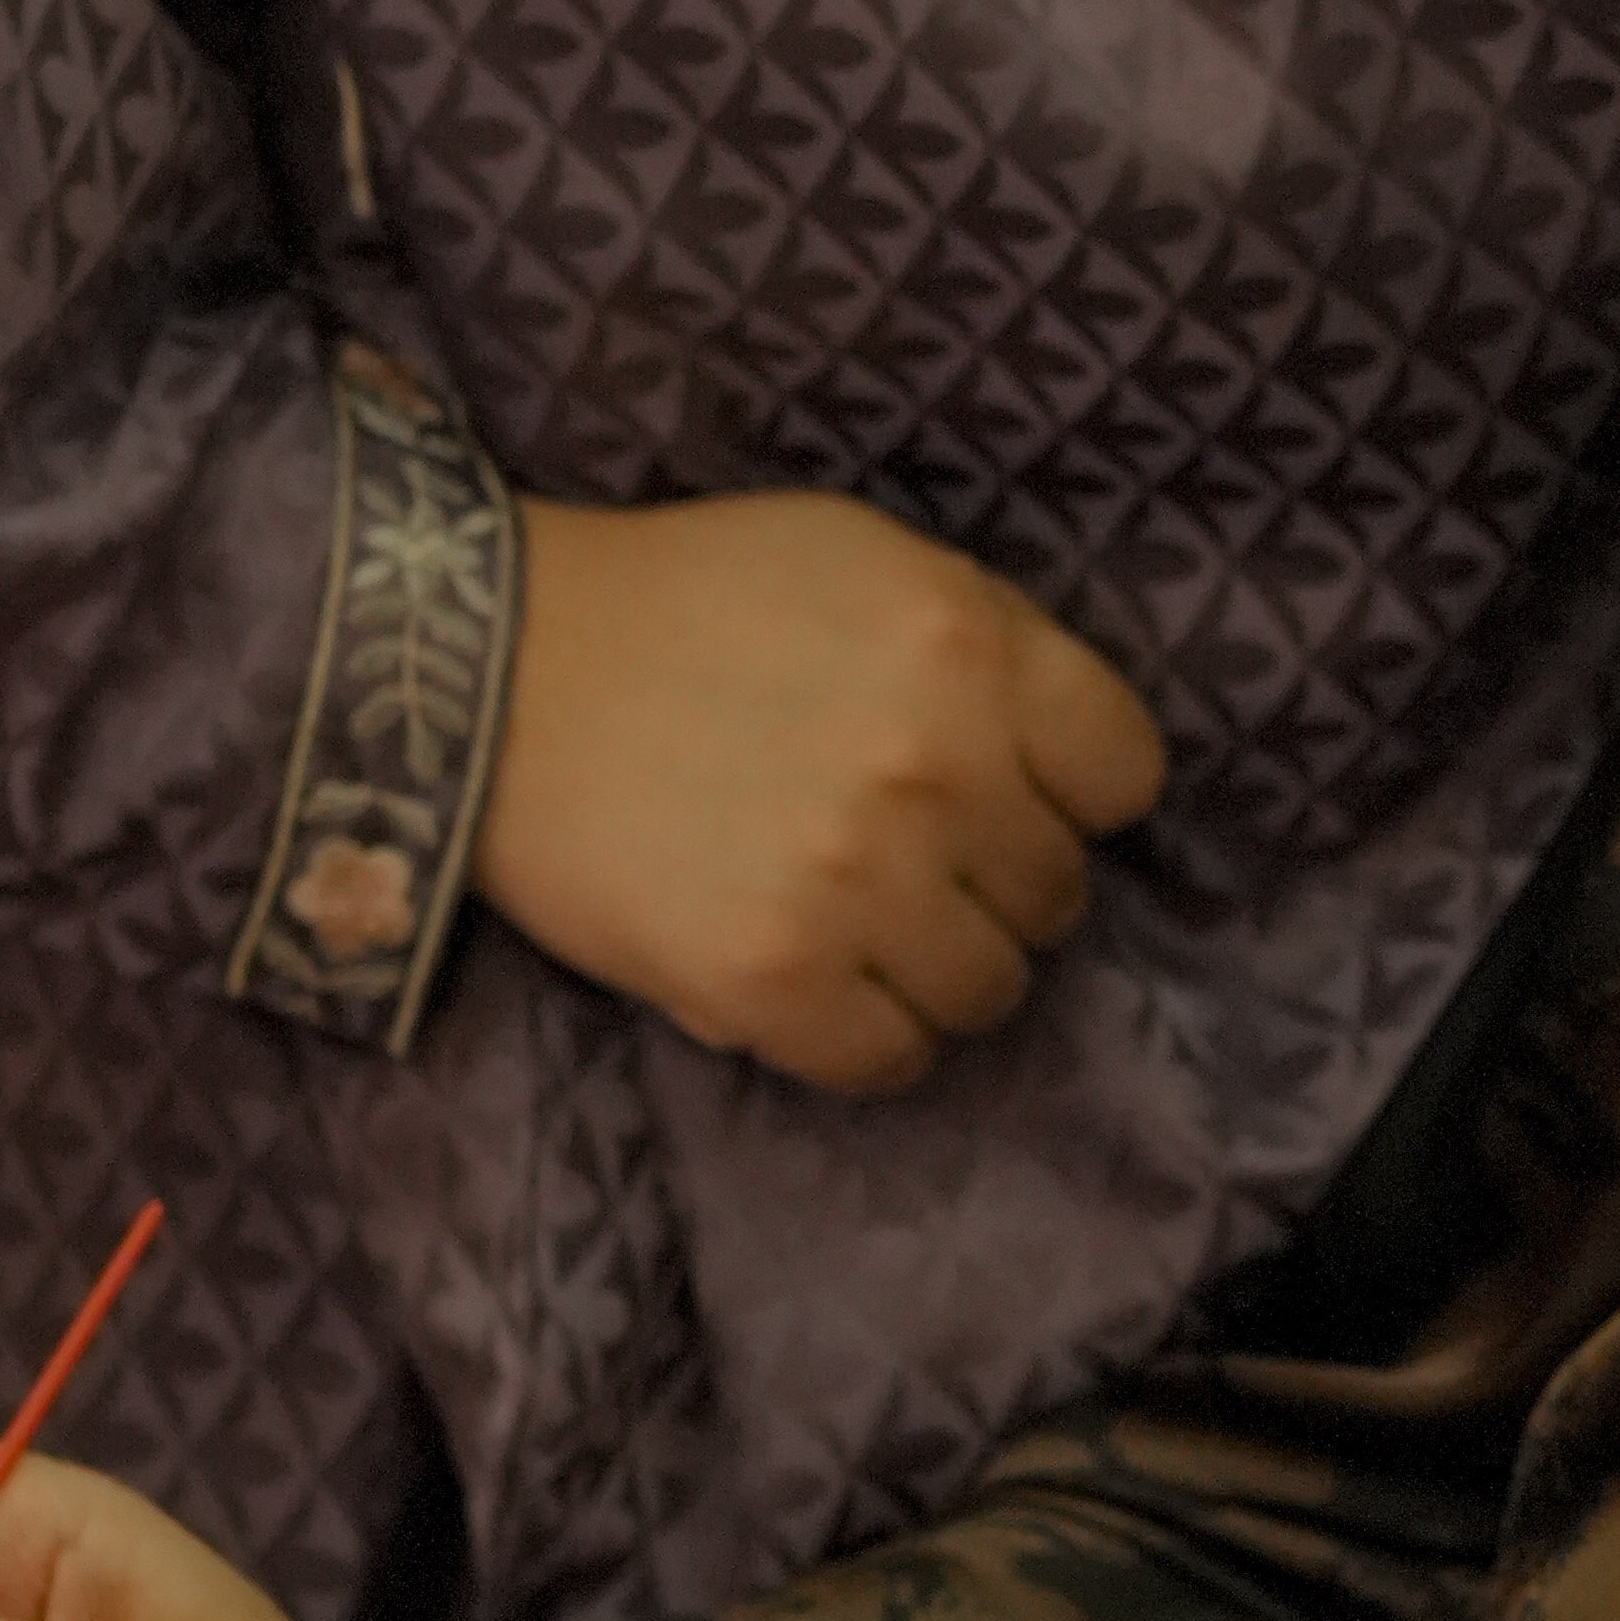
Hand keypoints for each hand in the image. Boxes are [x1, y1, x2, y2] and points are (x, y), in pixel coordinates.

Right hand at [477, 487, 1169, 1097]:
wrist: (493, 674)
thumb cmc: (686, 603)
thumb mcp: (864, 560)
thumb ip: (989, 640)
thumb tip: (1078, 759)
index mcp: (965, 646)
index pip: (1126, 774)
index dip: (1072, 790)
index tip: (1009, 790)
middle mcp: (932, 767)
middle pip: (1059, 892)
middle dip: (995, 879)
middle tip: (904, 854)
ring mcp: (853, 883)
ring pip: (992, 990)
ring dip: (936, 965)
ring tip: (856, 922)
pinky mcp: (770, 980)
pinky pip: (893, 1060)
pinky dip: (867, 1036)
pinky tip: (814, 982)